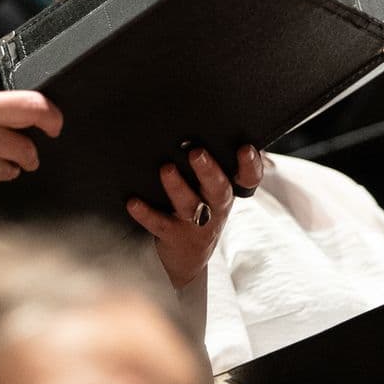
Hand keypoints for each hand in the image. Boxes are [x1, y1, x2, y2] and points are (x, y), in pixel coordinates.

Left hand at [126, 144, 263, 288]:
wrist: (189, 256)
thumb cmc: (201, 207)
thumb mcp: (212, 189)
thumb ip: (211, 164)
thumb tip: (201, 126)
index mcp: (227, 191)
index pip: (248, 178)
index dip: (250, 165)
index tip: (245, 148)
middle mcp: (216, 208)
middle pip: (218, 190)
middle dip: (209, 171)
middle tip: (197, 153)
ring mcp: (196, 224)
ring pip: (189, 205)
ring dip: (177, 187)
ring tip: (166, 169)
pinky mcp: (174, 236)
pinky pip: (159, 223)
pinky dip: (146, 213)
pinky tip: (133, 202)